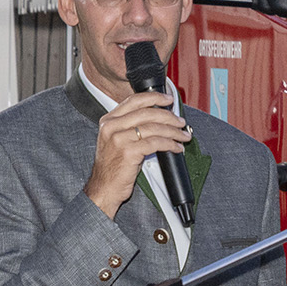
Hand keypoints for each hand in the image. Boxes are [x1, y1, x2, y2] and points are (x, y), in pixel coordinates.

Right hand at [83, 92, 191, 218]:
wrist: (104, 188)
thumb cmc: (114, 166)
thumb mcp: (117, 140)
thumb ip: (131, 126)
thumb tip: (158, 117)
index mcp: (108, 121)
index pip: (134, 101)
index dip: (154, 97)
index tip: (168, 99)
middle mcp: (112, 127)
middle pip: (146, 113)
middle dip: (168, 116)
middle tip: (180, 121)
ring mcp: (119, 139)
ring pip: (153, 128)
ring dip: (173, 131)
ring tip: (183, 135)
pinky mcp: (129, 152)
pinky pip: (156, 143)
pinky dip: (170, 144)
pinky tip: (176, 148)